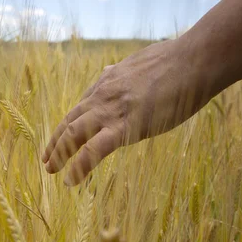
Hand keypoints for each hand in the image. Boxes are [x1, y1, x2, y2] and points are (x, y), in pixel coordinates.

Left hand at [41, 39, 213, 185]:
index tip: (62, 137)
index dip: (68, 124)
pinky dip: (79, 165)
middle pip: (70, 121)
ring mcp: (112, 110)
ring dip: (59, 153)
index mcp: (108, 82)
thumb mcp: (140, 64)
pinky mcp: (125, 126)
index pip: (81, 106)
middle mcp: (103, 95)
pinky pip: (94, 150)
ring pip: (74, 134)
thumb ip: (121, 73)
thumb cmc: (176, 62)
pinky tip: (71, 180)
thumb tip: (109, 72)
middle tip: (47, 159)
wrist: (194, 61)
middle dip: (55, 141)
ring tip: (51, 170)